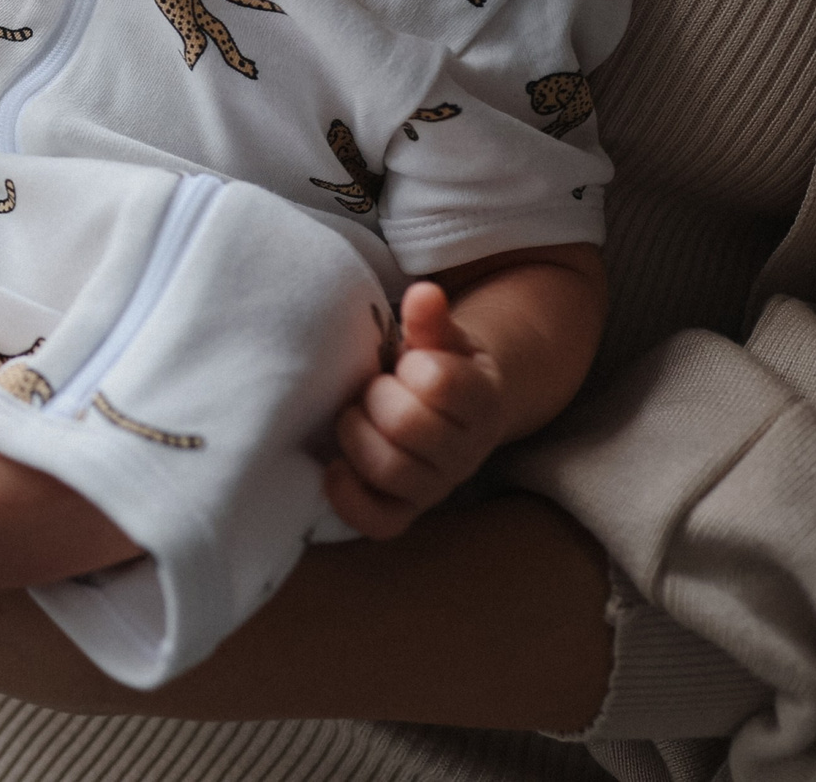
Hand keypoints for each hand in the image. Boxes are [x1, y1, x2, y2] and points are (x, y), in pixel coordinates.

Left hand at [324, 282, 509, 539]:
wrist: (450, 412)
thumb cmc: (435, 365)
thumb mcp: (439, 337)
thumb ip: (431, 319)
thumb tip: (424, 293)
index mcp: (480, 400)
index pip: (439, 382)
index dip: (411, 366)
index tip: (403, 362)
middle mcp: (465, 451)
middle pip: (409, 427)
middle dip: (376, 398)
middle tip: (371, 387)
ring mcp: (435, 486)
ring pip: (391, 471)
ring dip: (357, 437)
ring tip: (354, 416)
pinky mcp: (405, 511)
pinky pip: (379, 522)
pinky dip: (349, 497)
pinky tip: (334, 467)